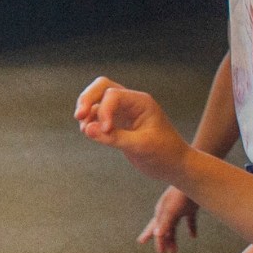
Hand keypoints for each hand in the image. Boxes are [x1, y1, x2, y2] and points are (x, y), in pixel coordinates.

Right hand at [74, 76, 190, 179]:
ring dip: (86, 110)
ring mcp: (122, 111)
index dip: (104, 110)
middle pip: (101, 87)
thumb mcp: (141, 146)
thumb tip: (88, 129)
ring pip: (97, 99)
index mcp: (140, 102)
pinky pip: (97, 114)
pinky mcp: (117, 123)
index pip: (113, 94)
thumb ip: (114, 138)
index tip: (106, 131)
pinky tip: (88, 132)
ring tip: (84, 129)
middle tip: (78, 116)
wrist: (175, 165)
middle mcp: (130, 102)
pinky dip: (90, 121)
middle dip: (87, 99)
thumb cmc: (164, 154)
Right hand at [140, 186, 201, 252]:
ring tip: (175, 250)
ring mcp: (179, 209)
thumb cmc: (181, 195)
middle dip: (162, 240)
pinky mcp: (190, 207)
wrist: (194, 179)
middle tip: (161, 252)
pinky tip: (193, 236)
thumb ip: (164, 222)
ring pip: (174, 227)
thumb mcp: (171, 210)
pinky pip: (189, 221)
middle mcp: (167, 211)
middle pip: (162, 228)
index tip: (158, 251)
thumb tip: (157, 235)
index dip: (155, 239)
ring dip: (173, 238)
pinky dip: (190, 229)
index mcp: (161, 212)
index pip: (156, 229)